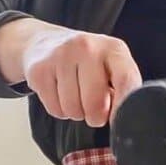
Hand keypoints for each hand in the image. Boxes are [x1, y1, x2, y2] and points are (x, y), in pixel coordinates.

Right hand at [0, 18, 141, 126]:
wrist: (45, 42)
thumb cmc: (86, 62)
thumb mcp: (110, 66)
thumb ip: (122, 88)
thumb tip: (122, 117)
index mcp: (113, 48)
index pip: (126, 80)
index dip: (124, 107)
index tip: (120, 121)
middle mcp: (87, 47)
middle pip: (96, 103)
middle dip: (96, 116)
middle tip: (93, 109)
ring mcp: (61, 56)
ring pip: (73, 109)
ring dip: (76, 112)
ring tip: (75, 95)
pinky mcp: (40, 70)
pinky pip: (55, 109)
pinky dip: (59, 109)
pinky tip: (59, 93)